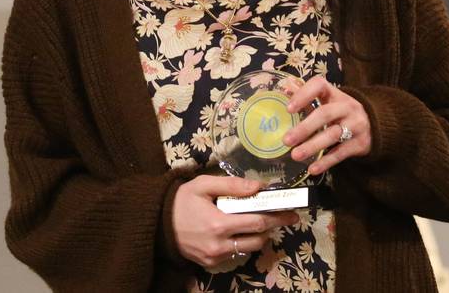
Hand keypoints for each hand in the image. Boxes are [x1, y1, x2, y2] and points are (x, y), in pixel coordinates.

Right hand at [171, 175, 298, 267]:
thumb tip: (258, 186)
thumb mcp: (203, 185)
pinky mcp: (210, 263)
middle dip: (274, 226)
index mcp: (218, 223)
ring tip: (262, 221)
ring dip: (260, 235)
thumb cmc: (181, 200)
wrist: (156, 224)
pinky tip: (241, 229)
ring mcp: (215, 257)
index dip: (276, 216)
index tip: (291, 211)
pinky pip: (235, 253)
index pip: (256, 222)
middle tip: (287, 216)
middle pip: (258, 238)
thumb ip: (232, 185)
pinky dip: (243, 242)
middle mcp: (219, 244)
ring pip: (249, 248)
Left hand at [283, 76, 371, 175]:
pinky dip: (326, 162)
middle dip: (305, 128)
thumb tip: (284, 90)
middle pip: (325, 114)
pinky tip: (312, 169)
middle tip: (287, 140)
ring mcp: (355, 125)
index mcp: (335, 94)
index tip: (289, 109)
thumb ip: (308, 96)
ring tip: (295, 155)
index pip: (319, 85)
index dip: (303, 94)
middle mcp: (347, 107)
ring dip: (312, 146)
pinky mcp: (359, 144)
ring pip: (332, 135)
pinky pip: (340, 153)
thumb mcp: (329, 100)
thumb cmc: (342, 111)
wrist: (375, 124)